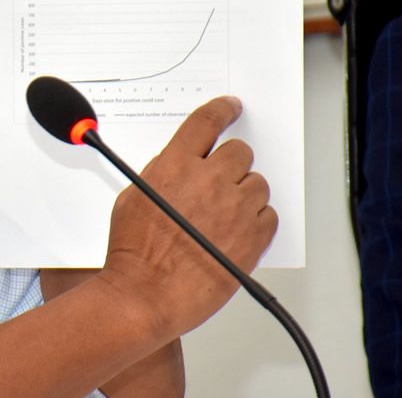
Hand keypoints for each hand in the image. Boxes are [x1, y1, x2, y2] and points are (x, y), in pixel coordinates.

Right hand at [98, 96, 277, 341]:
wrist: (146, 293)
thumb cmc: (134, 252)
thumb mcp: (131, 198)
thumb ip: (161, 174)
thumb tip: (177, 166)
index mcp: (175, 166)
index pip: (207, 122)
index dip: (222, 110)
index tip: (231, 107)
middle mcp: (209, 181)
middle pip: (239, 151)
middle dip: (230, 162)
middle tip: (219, 181)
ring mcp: (235, 209)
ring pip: (257, 183)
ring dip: (244, 193)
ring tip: (224, 215)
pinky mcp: (254, 237)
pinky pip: (270, 215)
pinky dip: (257, 220)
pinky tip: (236, 232)